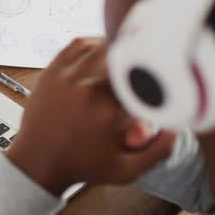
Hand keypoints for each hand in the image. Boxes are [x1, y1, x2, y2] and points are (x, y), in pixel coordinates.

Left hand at [6, 37, 175, 195]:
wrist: (37, 161)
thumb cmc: (79, 165)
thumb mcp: (125, 170)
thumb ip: (158, 151)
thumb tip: (177, 126)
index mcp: (106, 108)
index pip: (141, 76)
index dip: (154, 73)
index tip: (160, 78)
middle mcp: (85, 87)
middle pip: (123, 55)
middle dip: (136, 60)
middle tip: (144, 66)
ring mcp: (66, 76)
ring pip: (101, 45)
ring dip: (117, 49)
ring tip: (126, 58)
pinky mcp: (52, 71)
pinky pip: (77, 45)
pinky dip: (93, 43)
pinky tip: (101, 51)